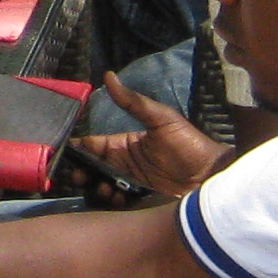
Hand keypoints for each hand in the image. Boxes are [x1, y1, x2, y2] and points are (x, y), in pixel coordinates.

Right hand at [76, 70, 223, 199]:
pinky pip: (116, 202)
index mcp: (125, 143)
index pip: (93, 145)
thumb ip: (133, 102)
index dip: (78, 149)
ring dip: (95, 187)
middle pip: (91, 168)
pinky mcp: (138, 200)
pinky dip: (110, 201)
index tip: (65, 154)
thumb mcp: (161, 119)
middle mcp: (123, 163)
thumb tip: (108, 75)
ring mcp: (130, 183)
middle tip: (79, 176)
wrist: (211, 176)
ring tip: (103, 187)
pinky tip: (116, 197)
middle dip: (81, 172)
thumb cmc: (188, 143)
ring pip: (100, 186)